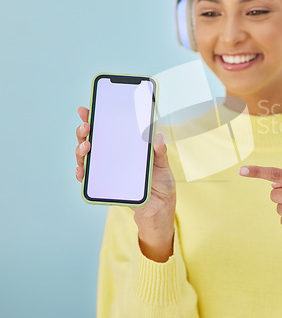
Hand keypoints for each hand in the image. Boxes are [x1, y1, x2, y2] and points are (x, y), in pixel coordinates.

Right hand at [75, 106, 176, 261]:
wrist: (159, 208)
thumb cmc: (161, 183)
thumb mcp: (163, 166)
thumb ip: (160, 153)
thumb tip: (158, 137)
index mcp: (126, 146)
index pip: (108, 129)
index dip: (95, 118)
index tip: (87, 109)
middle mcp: (113, 156)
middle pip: (92, 140)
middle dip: (85, 131)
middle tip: (86, 126)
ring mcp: (106, 170)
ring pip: (86, 157)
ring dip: (81, 150)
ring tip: (86, 146)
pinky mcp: (104, 185)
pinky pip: (88, 179)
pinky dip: (82, 174)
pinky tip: (81, 170)